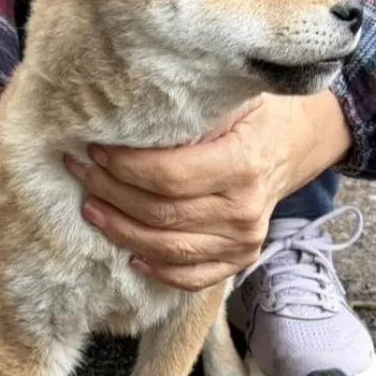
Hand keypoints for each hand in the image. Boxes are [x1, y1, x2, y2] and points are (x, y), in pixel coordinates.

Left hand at [65, 90, 351, 290]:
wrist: (293, 145)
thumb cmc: (253, 116)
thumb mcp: (229, 98)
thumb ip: (187, 111)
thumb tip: (125, 117)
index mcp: (242, 164)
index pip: (168, 176)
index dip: (123, 167)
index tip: (94, 150)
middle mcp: (244, 209)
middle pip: (160, 213)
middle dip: (111, 193)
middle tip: (81, 173)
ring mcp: (244, 240)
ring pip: (166, 248)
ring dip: (120, 230)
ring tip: (90, 208)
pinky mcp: (240, 258)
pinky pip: (191, 277)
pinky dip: (156, 270)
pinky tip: (129, 254)